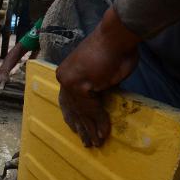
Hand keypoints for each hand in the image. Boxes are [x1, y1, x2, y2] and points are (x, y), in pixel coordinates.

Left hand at [56, 7, 141, 145]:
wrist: (116, 36)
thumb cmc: (113, 51)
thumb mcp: (99, 75)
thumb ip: (94, 89)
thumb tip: (97, 103)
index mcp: (65, 74)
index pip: (67, 101)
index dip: (73, 117)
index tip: (76, 130)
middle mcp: (63, 78)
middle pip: (72, 108)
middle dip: (81, 128)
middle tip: (87, 143)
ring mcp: (70, 82)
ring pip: (82, 111)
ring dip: (91, 129)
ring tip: (96, 143)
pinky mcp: (80, 86)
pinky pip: (92, 109)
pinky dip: (99, 122)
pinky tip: (104, 133)